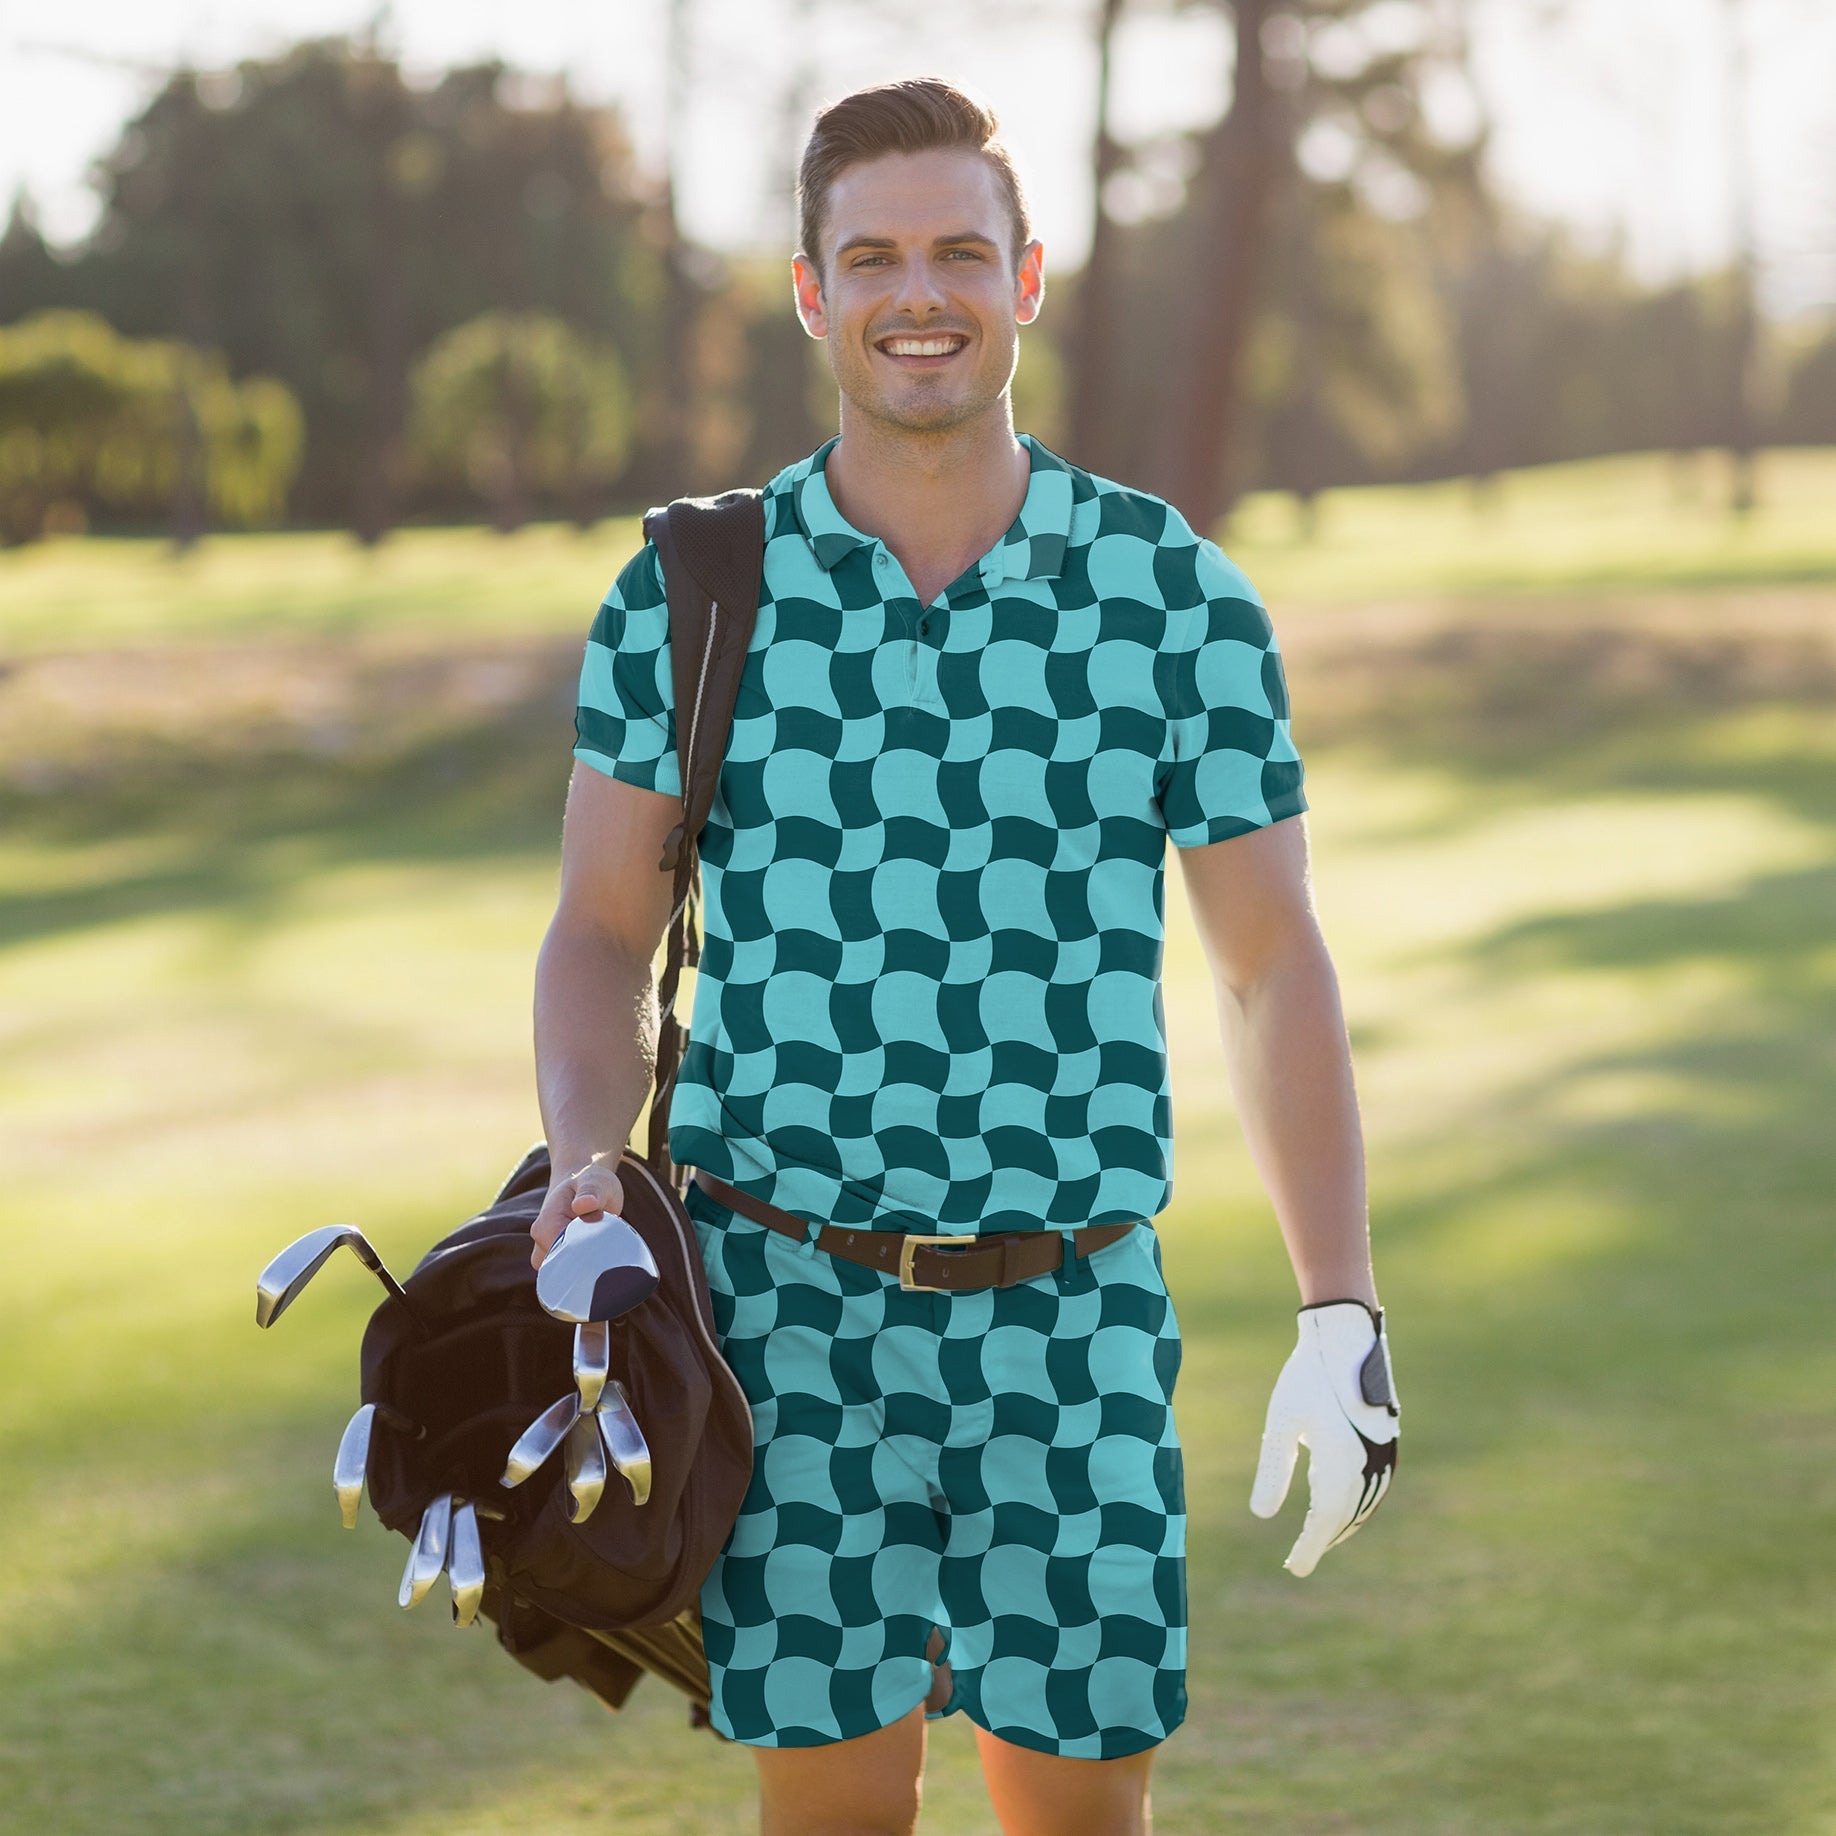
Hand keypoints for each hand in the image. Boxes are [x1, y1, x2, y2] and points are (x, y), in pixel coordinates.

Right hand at [530, 1154, 626, 1269]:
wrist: (581, 1183)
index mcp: (547, 1223)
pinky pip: (569, 1273)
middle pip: (562, 1268)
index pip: (561, 1254)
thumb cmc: (590, 1181)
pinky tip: (597, 1256)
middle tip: (606, 1248)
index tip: (603, 1249)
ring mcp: (546, 1251)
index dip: (584, 1255)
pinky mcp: (557, 1258)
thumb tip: (583, 1205)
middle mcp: (541, 1241)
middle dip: (584, 1264)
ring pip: (564, 1274)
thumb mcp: (596, 1181)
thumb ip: (591, 1192)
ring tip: (602, 1248)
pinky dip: (583, 1268)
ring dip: (584, 1266)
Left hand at [1250, 1300, 1398, 1576]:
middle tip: (1300, 1559)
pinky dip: (1357, 1504)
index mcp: (1341, 1462)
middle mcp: (1368, 1465)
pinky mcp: (1388, 1444)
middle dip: (1323, 1539)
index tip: (1294, 1568)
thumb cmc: (1306, 1377)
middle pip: (1345, 1517)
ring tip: (1318, 1537)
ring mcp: (1383, 1455)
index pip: (1325, 1521)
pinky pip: (1375, 1488)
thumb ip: (1273, 1469)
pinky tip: (1337, 1504)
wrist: (1344, 1338)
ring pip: (1363, 1505)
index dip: (1311, 1547)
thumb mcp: (1281, 1422)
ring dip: (1341, 1524)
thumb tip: (1261, 1516)